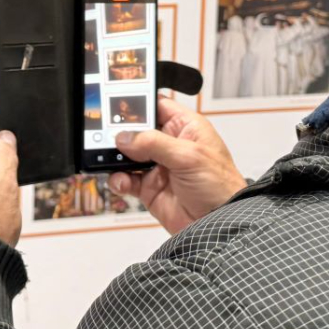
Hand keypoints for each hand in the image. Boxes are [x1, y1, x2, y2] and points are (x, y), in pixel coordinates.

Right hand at [109, 97, 244, 234]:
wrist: (219, 224)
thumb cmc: (220, 186)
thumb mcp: (189, 157)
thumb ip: (155, 143)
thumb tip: (125, 137)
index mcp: (185, 128)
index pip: (157, 105)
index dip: (139, 103)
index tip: (116, 103)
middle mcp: (170, 144)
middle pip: (137, 129)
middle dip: (121, 132)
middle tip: (107, 135)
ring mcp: (158, 166)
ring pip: (127, 155)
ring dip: (116, 157)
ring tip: (111, 160)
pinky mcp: (149, 188)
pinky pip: (126, 179)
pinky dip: (118, 179)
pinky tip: (122, 182)